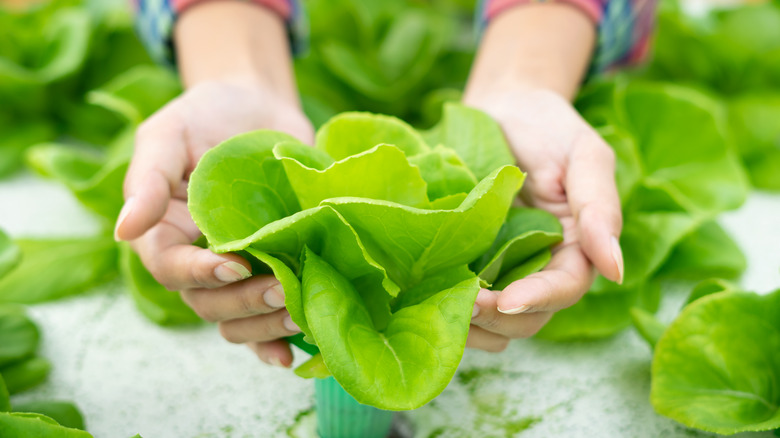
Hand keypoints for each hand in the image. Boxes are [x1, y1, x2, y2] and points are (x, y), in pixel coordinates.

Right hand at [115, 78, 312, 366]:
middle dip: (245, 302)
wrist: (257, 109)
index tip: (235, 263)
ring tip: (302, 312)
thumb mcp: (168, 135)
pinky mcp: (271, 267)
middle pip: (209, 303)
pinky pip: (265, 318)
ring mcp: (237, 267)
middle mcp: (198, 259)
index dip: (200, 273)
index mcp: (164, 232)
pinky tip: (293, 354)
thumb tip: (122, 230)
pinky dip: (275, 341)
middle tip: (283, 289)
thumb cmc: (204, 117)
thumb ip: (147, 180)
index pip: (171, 268)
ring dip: (266, 325)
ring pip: (237, 318)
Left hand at [464, 88, 623, 351]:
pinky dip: (448, 311)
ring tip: (441, 308)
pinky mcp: (468, 264)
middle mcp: (539, 267)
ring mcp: (502, 269)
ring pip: (495, 322)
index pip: (564, 288)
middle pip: (528, 316)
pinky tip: (424, 299)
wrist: (502, 108)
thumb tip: (616, 270)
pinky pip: (463, 304)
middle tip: (462, 304)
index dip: (538, 299)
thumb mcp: (585, 156)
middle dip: (497, 318)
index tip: (506, 300)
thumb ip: (600, 209)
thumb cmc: (549, 128)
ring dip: (472, 326)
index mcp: (575, 248)